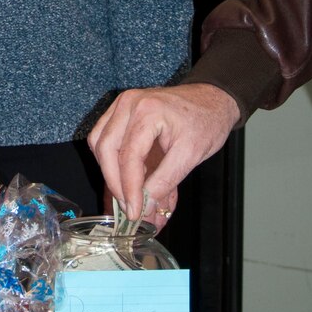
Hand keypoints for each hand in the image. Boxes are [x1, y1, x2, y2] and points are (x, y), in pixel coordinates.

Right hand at [89, 82, 240, 221]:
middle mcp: (130, 103)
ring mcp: (122, 104)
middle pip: (106, 148)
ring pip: (99, 143)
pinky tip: (124, 176)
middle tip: (128, 207)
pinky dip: (109, 159)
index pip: (129, 156)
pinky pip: (103, 136)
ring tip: (126, 195)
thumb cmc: (206, 121)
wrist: (212, 99)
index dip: (129, 188)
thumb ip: (166, 181)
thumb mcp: (192, 155)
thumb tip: (146, 206)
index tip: (134, 211)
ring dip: (109, 172)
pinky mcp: (121, 111)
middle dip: (115, 183)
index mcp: (148, 111)